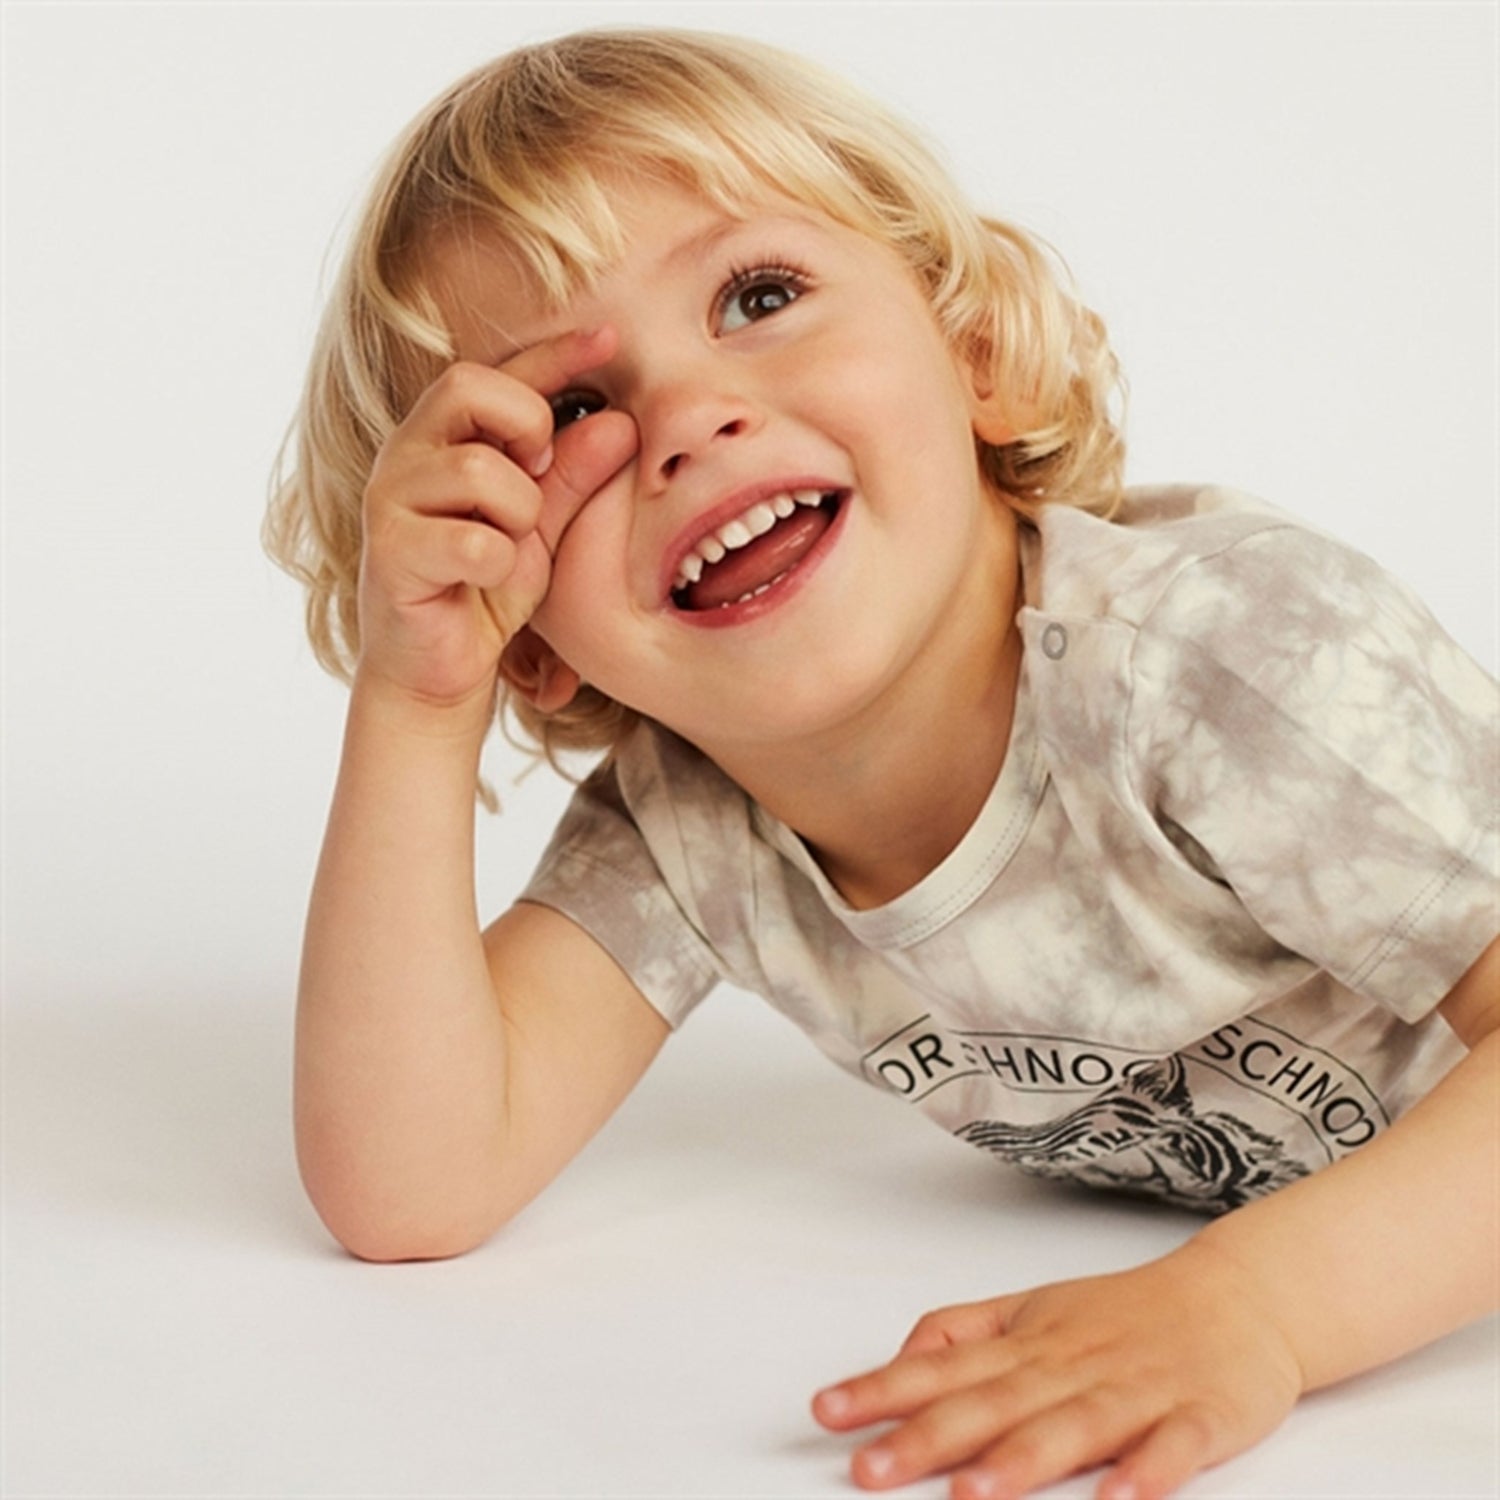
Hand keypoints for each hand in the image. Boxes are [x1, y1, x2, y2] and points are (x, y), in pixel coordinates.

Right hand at [357, 327, 636, 708]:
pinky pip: (474, 541)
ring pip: (481, 469)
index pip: (498, 371)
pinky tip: (483, 583)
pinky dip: (499, 567)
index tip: (610, 337)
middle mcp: (408, 453)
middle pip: (470, 387)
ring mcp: (390, 498)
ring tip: (507, 548)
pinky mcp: (389, 551)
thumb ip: (574, 476)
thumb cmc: (485, 590)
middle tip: (538, 479)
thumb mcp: (543, 528)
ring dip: (519, 516)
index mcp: (445, 436)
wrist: (438, 669)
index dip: (555, 351)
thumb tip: (621, 422)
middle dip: (527, 426)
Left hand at [812, 1240, 1304, 1499]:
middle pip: (993, 1404)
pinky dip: (1147, 1474)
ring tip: (970, 1494)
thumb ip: (966, 1331)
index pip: (944, 1366)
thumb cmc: (1126, 1312)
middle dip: (928, 1438)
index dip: (884, 1389)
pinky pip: (1173, 1449)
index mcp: (1030, 1340)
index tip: (826, 1411)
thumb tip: (899, 1353)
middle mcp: (1073, 1364)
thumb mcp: (1034, 1308)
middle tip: (869, 1469)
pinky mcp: (1202, 1417)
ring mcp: (1137, 1390)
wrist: (1242, 1294)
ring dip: (1020, 1462)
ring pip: (1072, 1428)